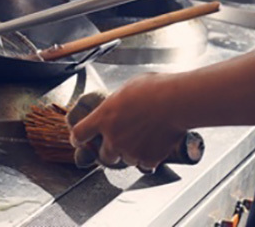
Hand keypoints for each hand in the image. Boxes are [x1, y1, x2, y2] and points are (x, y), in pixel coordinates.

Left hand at [69, 74, 185, 169]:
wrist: (176, 102)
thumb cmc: (153, 90)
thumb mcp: (125, 90)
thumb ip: (115, 104)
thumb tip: (117, 105)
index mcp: (103, 117)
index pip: (79, 134)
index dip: (78, 138)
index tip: (79, 140)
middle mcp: (113, 137)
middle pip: (102, 155)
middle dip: (109, 150)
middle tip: (120, 141)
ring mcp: (130, 151)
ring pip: (125, 160)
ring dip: (130, 153)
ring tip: (143, 138)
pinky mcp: (148, 159)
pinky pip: (144, 165)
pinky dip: (147, 159)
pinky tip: (154, 146)